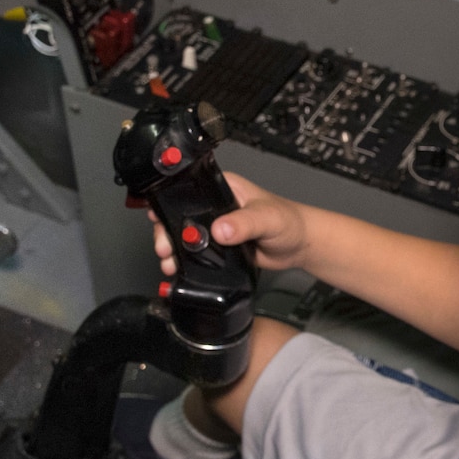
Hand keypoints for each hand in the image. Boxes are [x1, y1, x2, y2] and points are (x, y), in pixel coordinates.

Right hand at [150, 172, 308, 276]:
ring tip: (169, 262)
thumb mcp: (267, 218)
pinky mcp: (218, 246)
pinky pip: (196, 253)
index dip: (169, 203)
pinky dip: (186, 262)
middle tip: (165, 248)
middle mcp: (215, 205)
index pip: (188, 191)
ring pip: (185, 236)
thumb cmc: (289, 221)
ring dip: (173, 250)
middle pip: (180, 216)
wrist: (299, 245)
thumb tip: (221, 229)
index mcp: (223, 188)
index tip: (158, 217)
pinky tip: (180, 271)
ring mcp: (215, 226)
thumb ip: (244, 223)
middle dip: (166, 232)